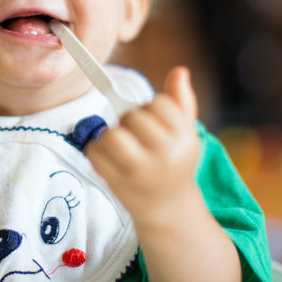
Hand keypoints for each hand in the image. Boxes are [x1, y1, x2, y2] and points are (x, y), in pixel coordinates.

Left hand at [86, 66, 200, 229]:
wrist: (169, 210)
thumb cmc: (175, 163)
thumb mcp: (186, 134)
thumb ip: (181, 102)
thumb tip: (179, 71)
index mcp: (184, 141)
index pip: (159, 104)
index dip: (149, 108)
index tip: (152, 120)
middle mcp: (165, 157)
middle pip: (133, 117)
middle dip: (129, 120)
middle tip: (135, 135)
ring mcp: (140, 172)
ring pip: (112, 134)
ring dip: (111, 135)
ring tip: (121, 145)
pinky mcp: (117, 184)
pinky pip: (94, 152)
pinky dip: (96, 150)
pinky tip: (109, 158)